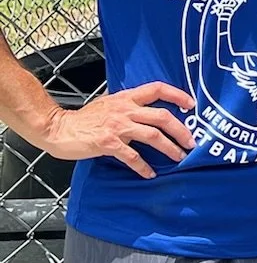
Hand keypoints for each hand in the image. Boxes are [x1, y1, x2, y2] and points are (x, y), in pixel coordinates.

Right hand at [40, 82, 194, 179]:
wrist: (59, 128)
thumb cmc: (84, 118)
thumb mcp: (108, 103)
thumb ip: (127, 105)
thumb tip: (145, 109)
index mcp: (126, 98)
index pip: (157, 89)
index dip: (177, 95)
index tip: (191, 104)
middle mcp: (125, 109)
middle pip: (162, 116)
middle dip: (181, 130)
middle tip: (191, 142)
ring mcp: (117, 126)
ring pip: (153, 136)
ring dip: (170, 148)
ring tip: (179, 158)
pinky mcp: (109, 143)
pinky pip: (133, 156)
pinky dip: (144, 166)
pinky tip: (150, 173)